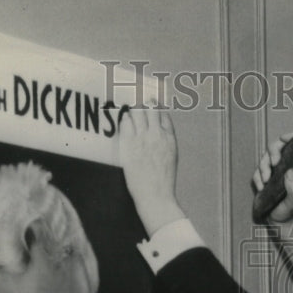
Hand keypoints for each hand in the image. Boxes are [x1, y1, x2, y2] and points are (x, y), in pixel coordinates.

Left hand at [119, 104, 183, 234]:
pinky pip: (126, 123)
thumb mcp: (171, 160)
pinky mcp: (130, 144)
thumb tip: (159, 133)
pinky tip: (122, 119)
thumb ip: (166, 144)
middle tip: (136, 95)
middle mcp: (158, 135)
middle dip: (143, 101)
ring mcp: (144, 138)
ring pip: (137, 112)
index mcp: (169, 139)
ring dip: (132, 107)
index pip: (163, 115)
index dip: (156, 106)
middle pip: (150, 108)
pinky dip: (124, 119)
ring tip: (127, 102)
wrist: (156, 197)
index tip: (151, 101)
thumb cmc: (162, 184)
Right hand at [252, 134, 292, 223]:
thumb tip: (290, 172)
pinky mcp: (264, 178)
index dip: (289, 138)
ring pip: (265, 159)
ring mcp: (273, 172)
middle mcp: (284, 166)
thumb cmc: (290, 210)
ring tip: (266, 181)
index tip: (284, 137)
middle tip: (273, 163)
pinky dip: (257, 178)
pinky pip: (256, 172)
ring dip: (263, 167)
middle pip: (276, 148)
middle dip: (272, 152)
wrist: (280, 222)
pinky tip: (261, 188)